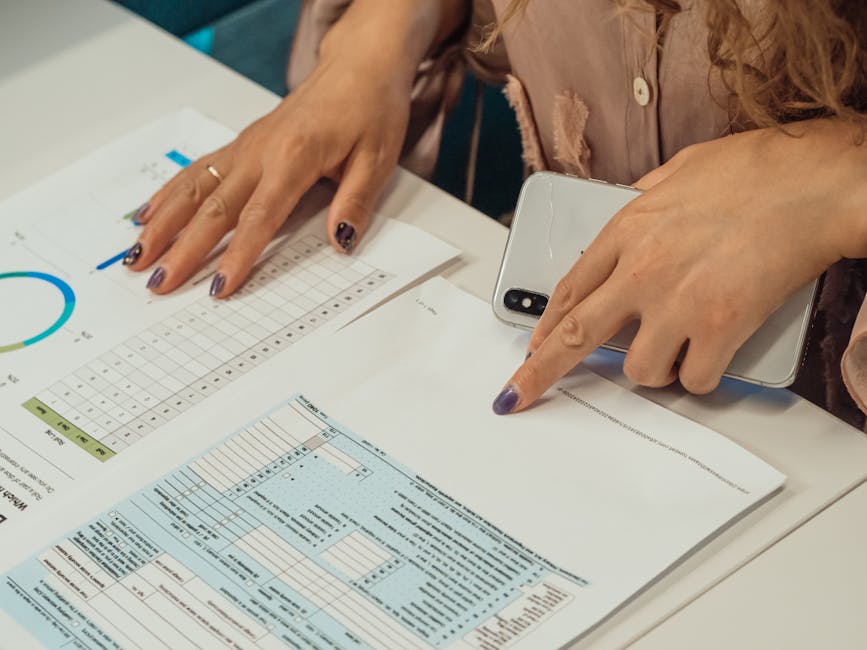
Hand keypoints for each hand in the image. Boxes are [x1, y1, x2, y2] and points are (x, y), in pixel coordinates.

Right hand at [122, 51, 411, 296]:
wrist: (358, 67)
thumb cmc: (370, 109)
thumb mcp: (377, 159)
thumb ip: (355, 202)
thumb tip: (340, 241)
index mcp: (294, 157)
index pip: (259, 217)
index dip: (237, 255)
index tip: (218, 286)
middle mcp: (260, 151)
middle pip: (214, 208)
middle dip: (183, 249)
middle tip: (159, 282)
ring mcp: (246, 147)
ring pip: (195, 188)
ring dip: (163, 223)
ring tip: (137, 255)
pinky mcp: (241, 144)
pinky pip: (197, 171)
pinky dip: (169, 194)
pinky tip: (147, 214)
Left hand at [492, 120, 866, 414]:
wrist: (814, 182)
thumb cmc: (757, 169)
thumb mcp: (679, 172)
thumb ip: (645, 201)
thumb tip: (631, 218)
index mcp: (627, 230)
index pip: (568, 289)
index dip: (544, 325)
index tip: (532, 347)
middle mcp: (642, 271)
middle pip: (574, 335)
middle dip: (540, 373)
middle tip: (520, 394)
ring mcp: (678, 303)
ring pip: (639, 371)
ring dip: (652, 369)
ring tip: (675, 349)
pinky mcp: (720, 327)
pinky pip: (694, 380)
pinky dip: (700, 376)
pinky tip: (711, 356)